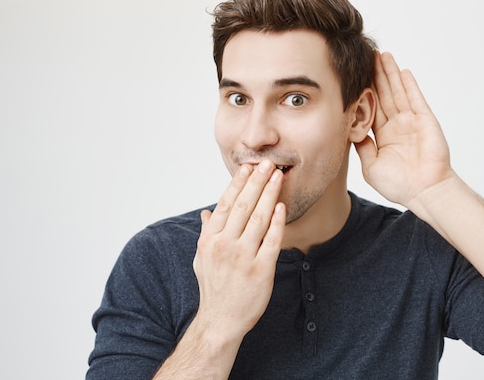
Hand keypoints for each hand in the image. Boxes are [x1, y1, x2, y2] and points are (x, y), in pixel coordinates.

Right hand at [193, 159, 284, 339]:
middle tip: (268, 163)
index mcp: (209, 240)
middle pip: (243, 206)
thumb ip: (206, 233)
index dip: (237, 184)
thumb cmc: (213, 287)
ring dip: (269, 195)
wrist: (221, 320)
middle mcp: (224, 246)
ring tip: (278, 177)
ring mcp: (243, 258)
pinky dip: (278, 222)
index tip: (247, 167)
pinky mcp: (261, 270)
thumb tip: (206, 212)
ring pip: (259, 218)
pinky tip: (282, 206)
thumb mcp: (201, 258)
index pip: (224, 204)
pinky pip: (272, 240)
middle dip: (256, 181)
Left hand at [354, 52, 453, 208]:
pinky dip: (409, 85)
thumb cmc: (399, 185)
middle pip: (384, 94)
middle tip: (367, 56)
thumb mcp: (370, 166)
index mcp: (383, 136)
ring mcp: (412, 121)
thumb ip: (361, 147)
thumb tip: (350, 131)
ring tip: (382, 55)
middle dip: (376, 75)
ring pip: (398, 92)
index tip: (354, 76)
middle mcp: (397, 125)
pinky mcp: (425, 121)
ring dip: (390, 74)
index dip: (364, 91)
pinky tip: (402, 71)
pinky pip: (415, 99)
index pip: (371, 108)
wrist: (423, 192)